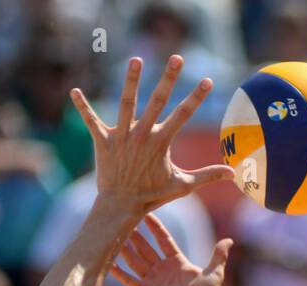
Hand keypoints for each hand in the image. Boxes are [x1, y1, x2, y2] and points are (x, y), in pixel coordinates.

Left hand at [70, 55, 233, 217]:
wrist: (121, 207)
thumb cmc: (152, 196)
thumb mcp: (182, 186)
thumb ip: (207, 176)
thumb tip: (233, 174)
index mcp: (161, 143)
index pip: (183, 115)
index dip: (196, 98)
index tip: (206, 80)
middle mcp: (142, 135)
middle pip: (158, 101)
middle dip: (168, 78)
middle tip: (176, 57)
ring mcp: (122, 136)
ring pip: (126, 103)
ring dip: (131, 81)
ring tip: (136, 59)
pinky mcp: (103, 141)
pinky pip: (90, 121)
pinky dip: (82, 107)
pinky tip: (73, 91)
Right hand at [110, 213, 231, 285]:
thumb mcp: (214, 274)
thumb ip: (218, 256)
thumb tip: (229, 240)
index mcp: (177, 262)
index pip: (164, 240)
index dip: (156, 227)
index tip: (147, 213)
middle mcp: (162, 268)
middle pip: (146, 248)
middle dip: (136, 235)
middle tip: (125, 220)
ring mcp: (153, 279)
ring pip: (136, 260)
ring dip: (126, 249)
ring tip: (114, 235)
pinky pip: (129, 280)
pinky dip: (119, 272)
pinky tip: (109, 262)